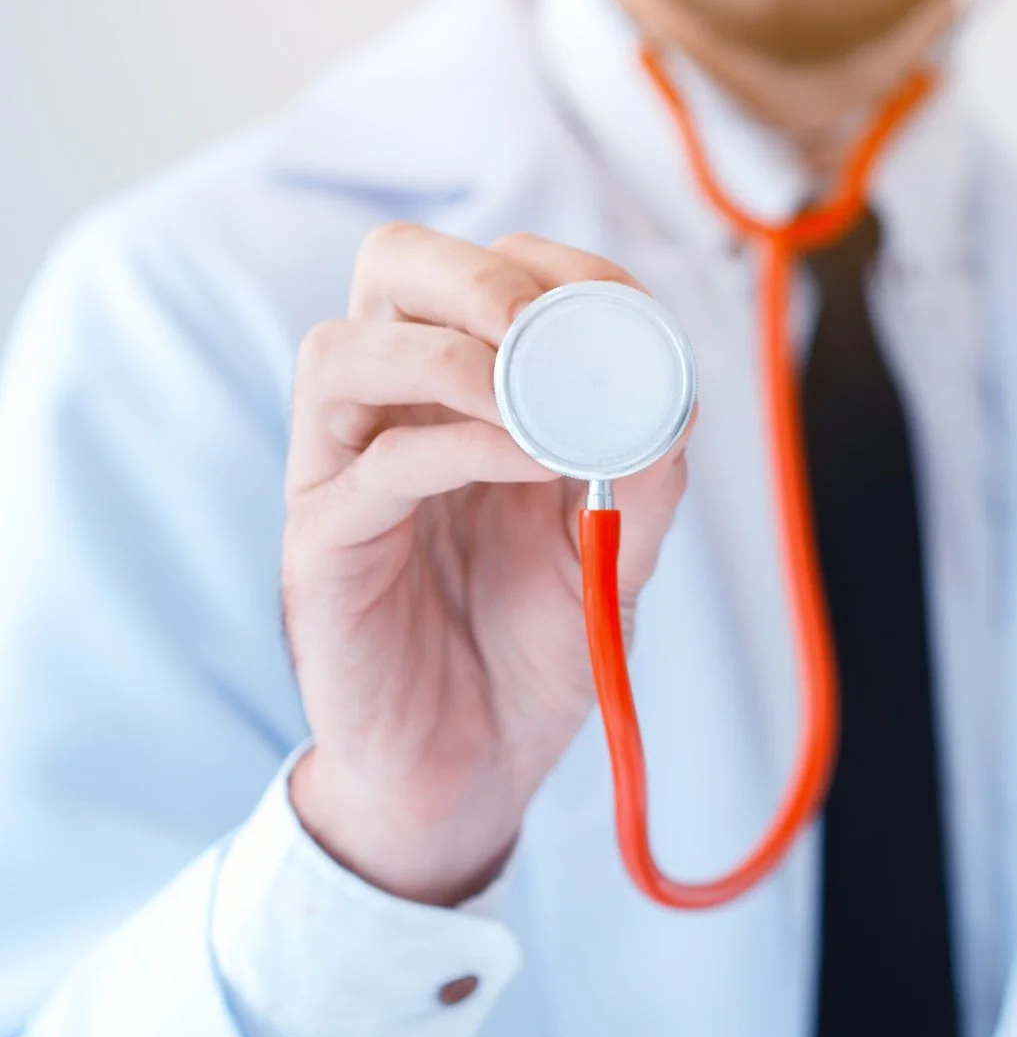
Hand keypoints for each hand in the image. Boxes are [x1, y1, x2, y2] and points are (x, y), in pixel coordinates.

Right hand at [281, 227, 690, 905]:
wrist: (475, 770)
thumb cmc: (531, 649)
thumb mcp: (613, 551)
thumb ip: (642, 476)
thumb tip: (674, 400)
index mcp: (454, 392)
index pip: (473, 271)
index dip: (550, 266)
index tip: (625, 306)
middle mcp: (385, 413)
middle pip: (389, 270)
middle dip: (478, 278)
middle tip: (552, 330)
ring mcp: (338, 474)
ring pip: (344, 352)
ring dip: (457, 356)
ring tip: (545, 402)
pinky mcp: (321, 547)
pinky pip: (374, 466)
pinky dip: (461, 445)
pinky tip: (536, 462)